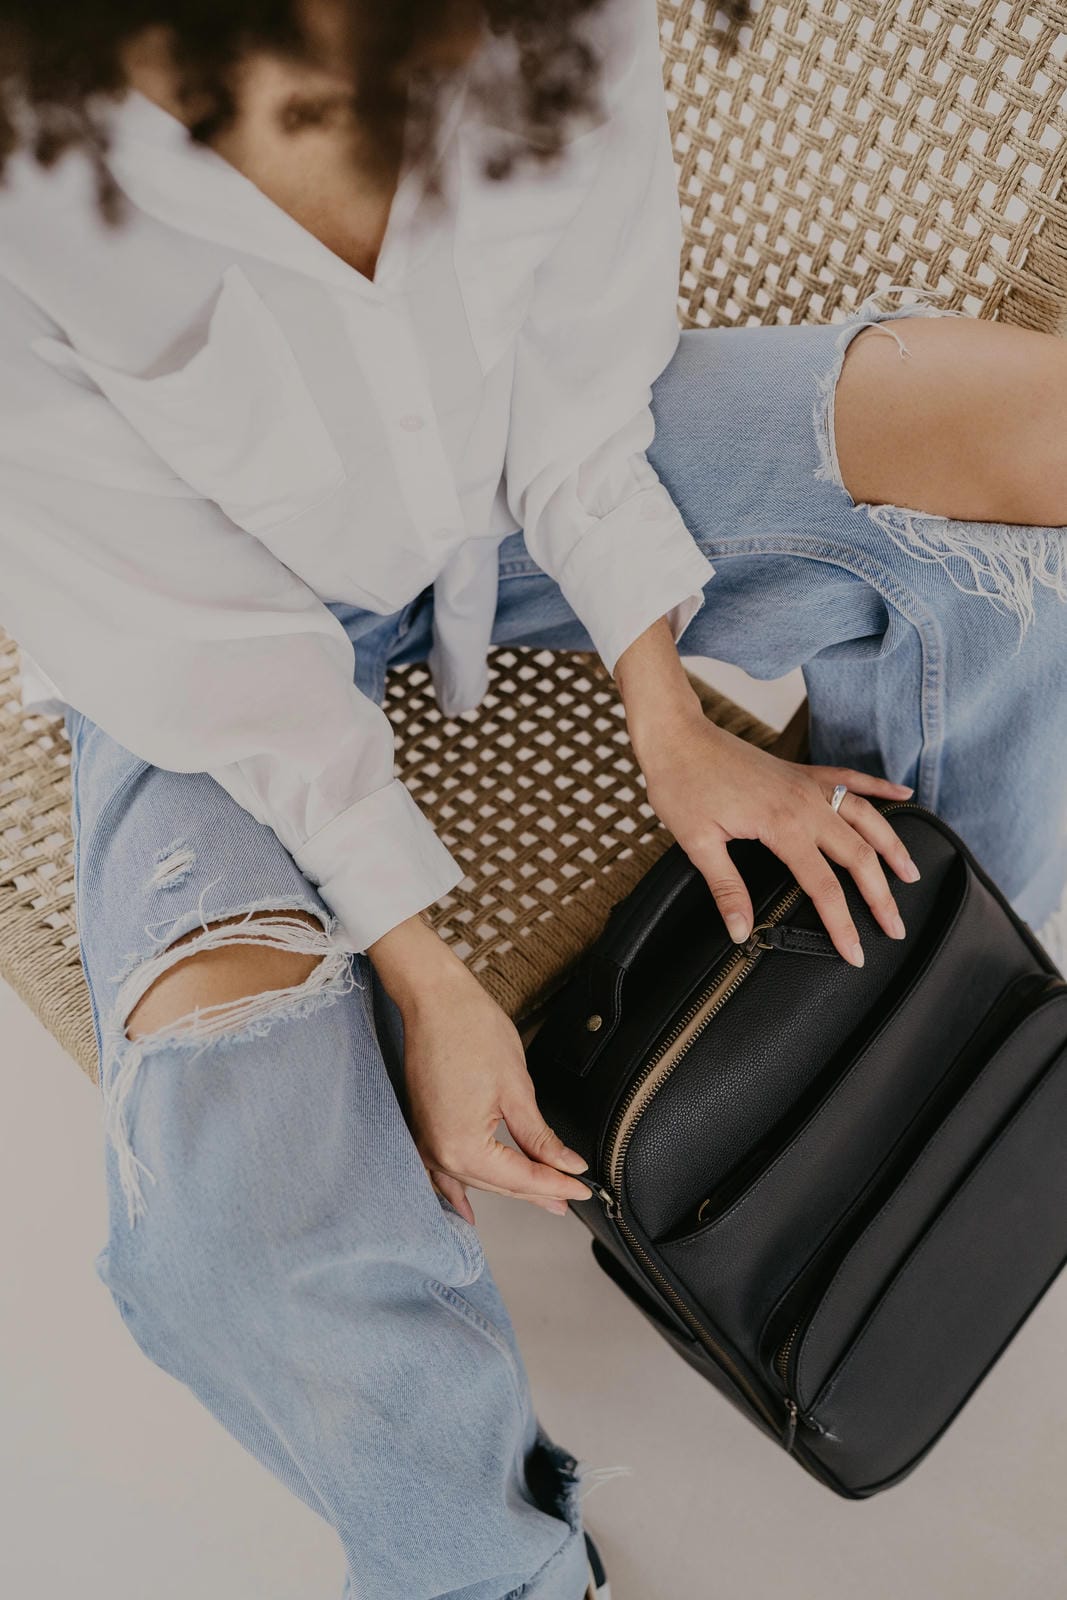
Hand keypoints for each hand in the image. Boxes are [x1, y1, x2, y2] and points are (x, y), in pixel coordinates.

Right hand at [368, 915, 592, 1219]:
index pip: (522, 1177)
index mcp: (464, 1145)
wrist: (435, 999)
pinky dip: (458, 1189)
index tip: (583, 1189)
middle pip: (499, 1184)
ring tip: (540, 1198)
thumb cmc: (471, 1030)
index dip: (557, 1184)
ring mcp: (425, 1142)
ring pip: (474, 1179)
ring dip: (507, 1188)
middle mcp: (439, 1152)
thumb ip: (540, 1137)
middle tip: (569, 1196)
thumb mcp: (517, 1089)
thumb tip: (566, 1165)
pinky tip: (466, 1206)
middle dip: (537, 1190)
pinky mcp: (422, 1129)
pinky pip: (442, 1172)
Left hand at [615, 620, 919, 966]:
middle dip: (881, 895)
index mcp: (781, 825)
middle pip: (858, 855)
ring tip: (912, 873)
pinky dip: (881, 787)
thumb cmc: (682, 784)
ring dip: (892, 846)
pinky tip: (905, 794)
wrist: (676, 735)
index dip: (843, 924)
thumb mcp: (698, 842)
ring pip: (865, 816)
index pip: (824, 886)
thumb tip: (740, 931)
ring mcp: (808, 784)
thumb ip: (726, 889)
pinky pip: (851, 779)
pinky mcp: (802, 771)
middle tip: (896, 928)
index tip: (856, 953)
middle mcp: (805, 803)